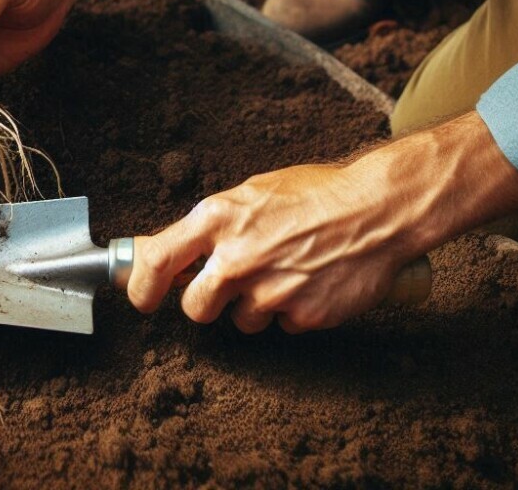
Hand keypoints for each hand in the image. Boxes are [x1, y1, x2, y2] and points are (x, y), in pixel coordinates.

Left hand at [129, 161, 411, 333]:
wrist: (376, 209)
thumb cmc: (315, 193)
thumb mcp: (252, 193)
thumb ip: (215, 225)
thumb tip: (179, 252)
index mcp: (218, 218)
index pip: (157, 260)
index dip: (141, 286)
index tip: (142, 298)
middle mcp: (237, 257)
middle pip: (194, 308)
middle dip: (205, 303)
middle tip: (225, 287)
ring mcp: (270, 291)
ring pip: (240, 321)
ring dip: (254, 306)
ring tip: (283, 271)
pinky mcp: (302, 316)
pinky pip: (282, 325)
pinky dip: (292, 311)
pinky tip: (310, 282)